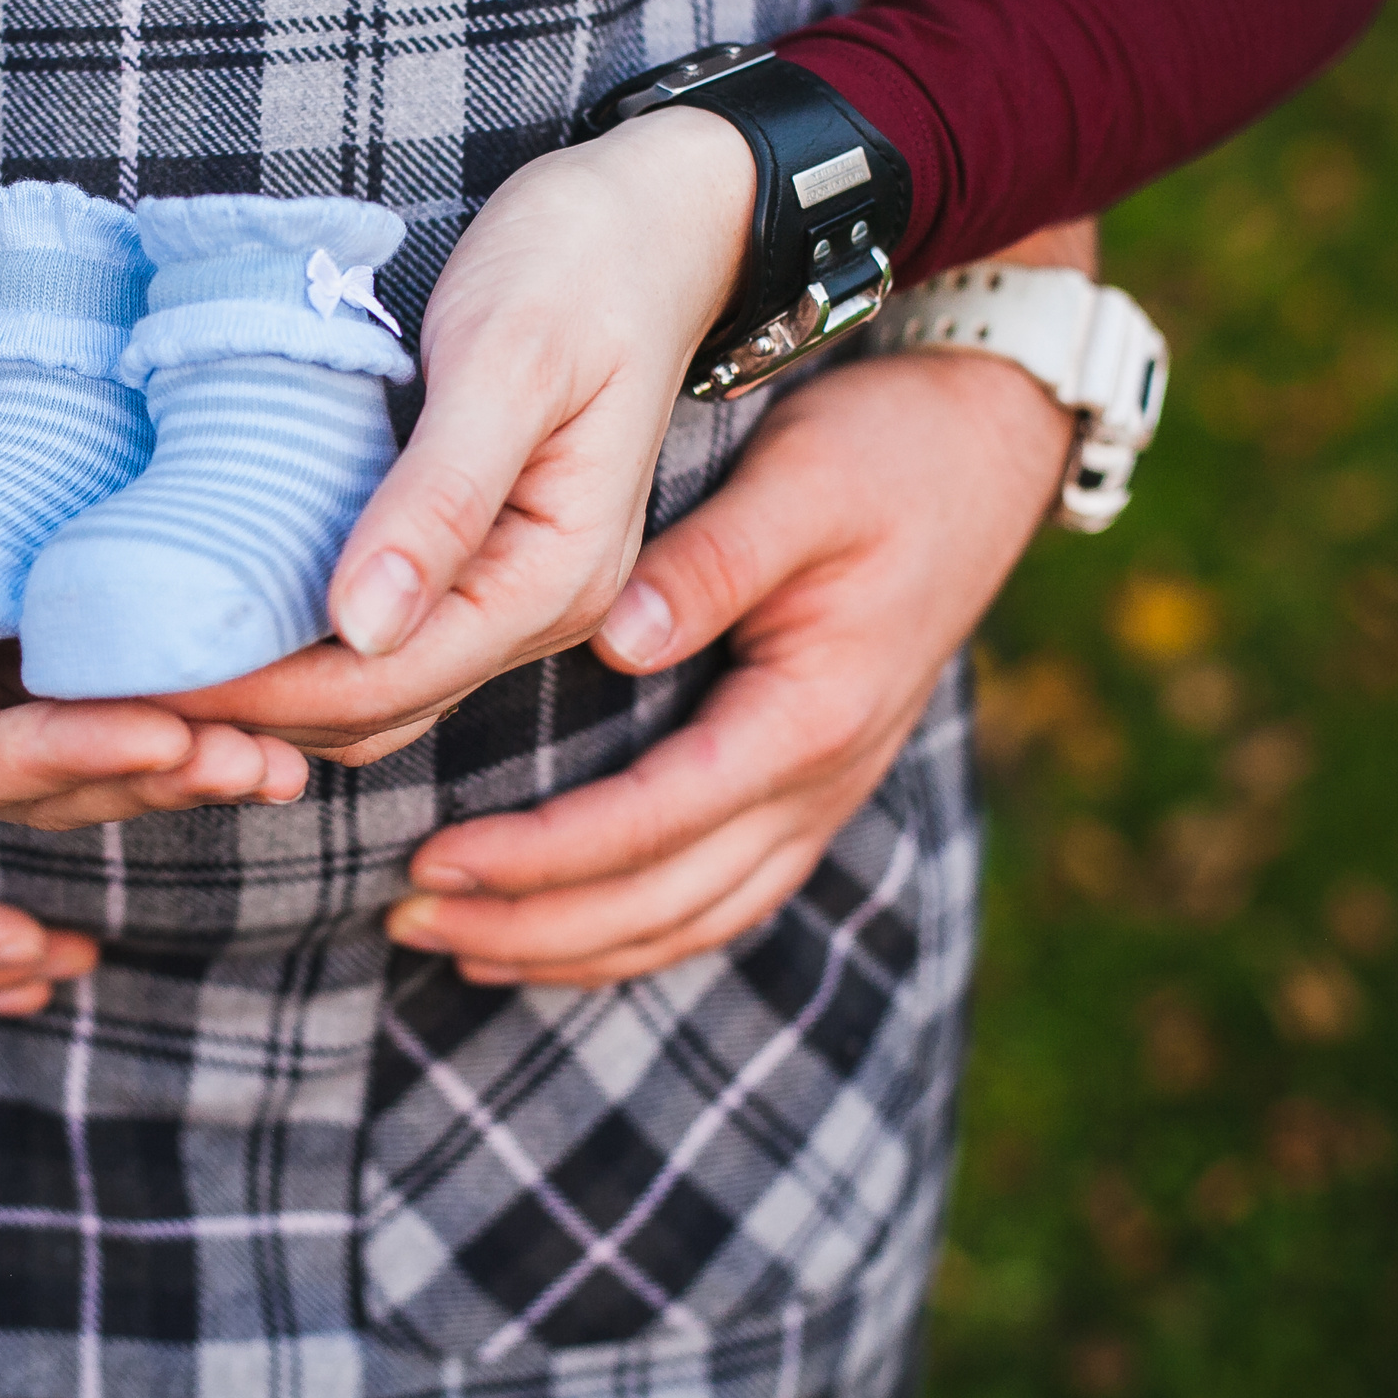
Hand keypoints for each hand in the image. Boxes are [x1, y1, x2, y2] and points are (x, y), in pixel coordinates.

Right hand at [0, 256, 307, 829]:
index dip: (69, 765)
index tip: (168, 740)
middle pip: (53, 781)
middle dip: (158, 775)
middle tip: (260, 761)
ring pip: (97, 755)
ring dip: (191, 761)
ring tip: (284, 757)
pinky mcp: (25, 638)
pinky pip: (112, 694)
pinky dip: (186, 704)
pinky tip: (269, 709)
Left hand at [166, 106, 753, 758]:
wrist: (654, 217)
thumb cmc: (581, 263)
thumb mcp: (508, 360)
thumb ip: (442, 497)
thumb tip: (360, 628)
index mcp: (556, 574)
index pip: (385, 680)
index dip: (259, 694)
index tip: (141, 679)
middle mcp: (543, 609)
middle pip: (373, 710)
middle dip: (246, 712)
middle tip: (110, 685)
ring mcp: (514, 594)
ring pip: (372, 694)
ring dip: (266, 695)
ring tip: (146, 663)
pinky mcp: (480, 564)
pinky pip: (381, 644)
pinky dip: (299, 651)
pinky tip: (219, 615)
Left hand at [381, 341, 1075, 983]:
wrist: (990, 449)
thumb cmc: (885, 454)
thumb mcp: (798, 483)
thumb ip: (711, 565)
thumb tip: (621, 643)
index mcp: (808, 717)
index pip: (652, 822)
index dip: (539, 856)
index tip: (434, 857)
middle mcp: (819, 783)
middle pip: (662, 902)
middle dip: (531, 925)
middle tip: (406, 917)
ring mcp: (821, 797)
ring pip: (689, 921)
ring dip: (569, 947)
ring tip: (453, 944)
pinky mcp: (807, 788)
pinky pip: (715, 897)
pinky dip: (630, 933)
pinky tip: (548, 936)